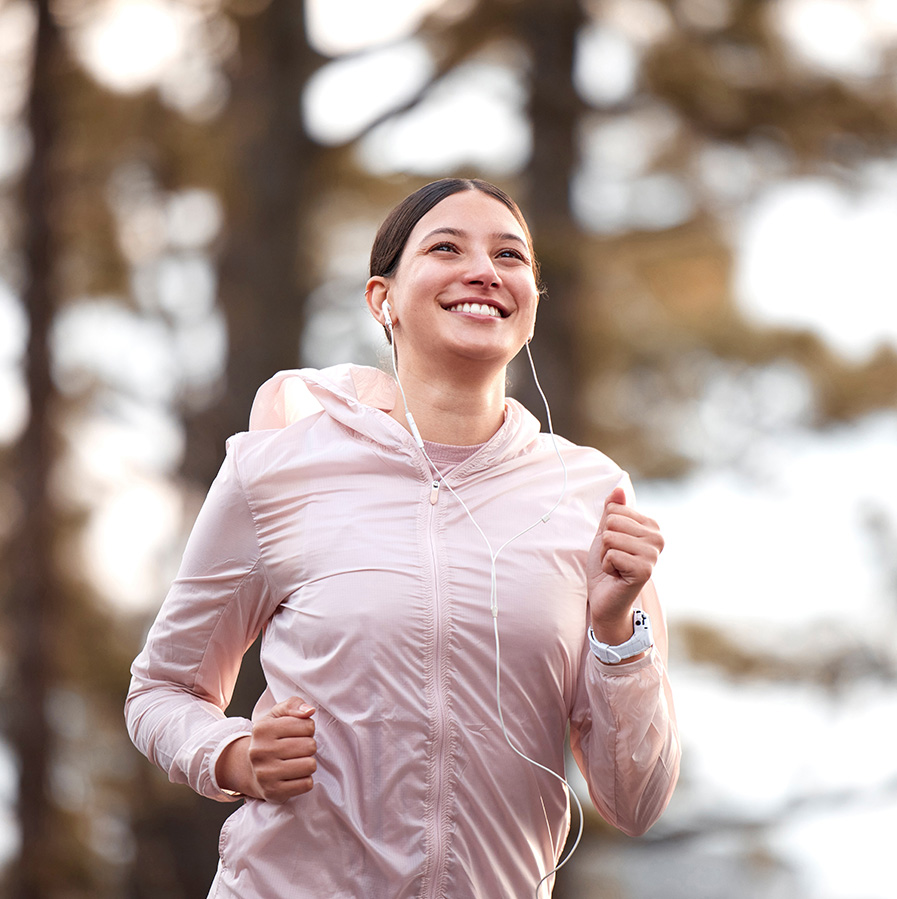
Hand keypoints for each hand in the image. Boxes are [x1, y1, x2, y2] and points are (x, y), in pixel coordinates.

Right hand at [216, 696, 316, 802]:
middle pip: (310, 746)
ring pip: (310, 765)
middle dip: (309, 746)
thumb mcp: (277, 715)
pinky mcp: (273, 792)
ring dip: (308, 763)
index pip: (307, 725)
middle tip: (297, 748)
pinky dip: (305, 779)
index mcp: (263, 729)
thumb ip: (293, 705)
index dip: (308, 728)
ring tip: (296, 761)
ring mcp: (266, 774)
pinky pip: (306, 784)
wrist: (249, 768)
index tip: (297, 733)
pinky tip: (294, 775)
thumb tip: (309, 711)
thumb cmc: (269, 738)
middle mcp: (261, 751)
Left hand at [587, 487, 663, 644]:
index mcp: (651, 526)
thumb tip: (618, 488)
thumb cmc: (607, 565)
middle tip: (614, 559)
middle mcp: (658, 539)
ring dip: (605, 555)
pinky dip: (606, 566)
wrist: (605, 598)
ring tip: (615, 567)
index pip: (615, 509)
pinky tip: (616, 576)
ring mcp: (653, 555)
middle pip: (612, 521)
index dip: (606, 529)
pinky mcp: (645, 570)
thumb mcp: (606, 533)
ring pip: (610, 537)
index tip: (615, 546)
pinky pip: (611, 554)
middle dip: (604, 542)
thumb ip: (612, 511)